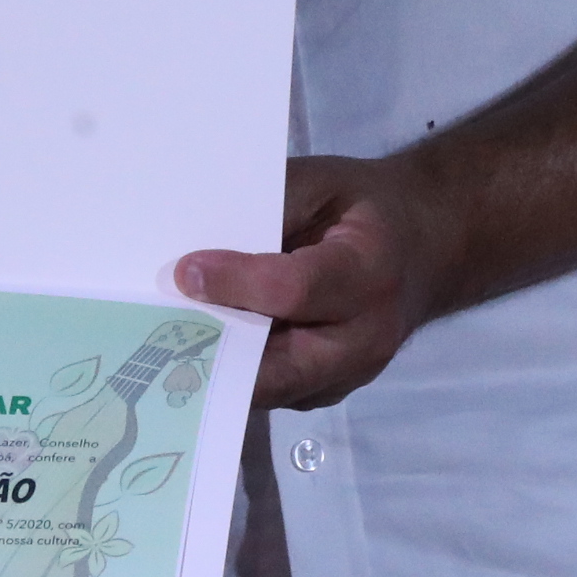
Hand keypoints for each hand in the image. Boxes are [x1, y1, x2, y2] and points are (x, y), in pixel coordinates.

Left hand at [177, 153, 466, 411]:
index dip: (235, 284)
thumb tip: (204, 239)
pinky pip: (271, 392)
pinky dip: (233, 373)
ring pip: (268, 388)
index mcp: (369, 272)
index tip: (183, 272)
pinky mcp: (327, 394)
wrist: (423, 250)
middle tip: (153, 328)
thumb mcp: (322, 182)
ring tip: (160, 342)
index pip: (294, 290)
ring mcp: (348, 377)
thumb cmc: (363, 208)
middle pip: (278, 365)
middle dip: (215, 350)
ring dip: (217, 368)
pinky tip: (194, 348)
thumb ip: (270, 207)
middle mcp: (365, 339)